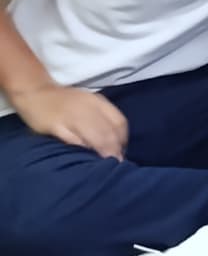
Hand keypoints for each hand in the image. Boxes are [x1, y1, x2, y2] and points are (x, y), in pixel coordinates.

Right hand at [14, 84, 128, 158]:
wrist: (35, 92)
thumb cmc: (65, 102)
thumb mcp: (88, 104)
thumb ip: (101, 118)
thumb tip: (116, 141)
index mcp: (98, 102)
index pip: (119, 122)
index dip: (123, 139)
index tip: (121, 151)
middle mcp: (88, 108)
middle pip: (108, 132)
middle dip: (114, 149)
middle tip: (116, 163)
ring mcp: (71, 116)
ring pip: (94, 136)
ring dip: (102, 151)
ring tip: (104, 164)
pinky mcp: (54, 124)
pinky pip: (72, 139)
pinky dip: (82, 148)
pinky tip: (85, 156)